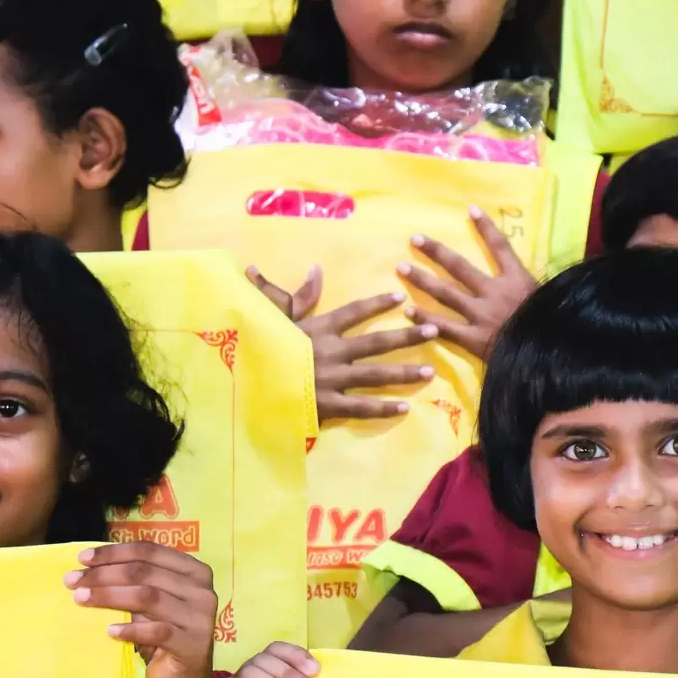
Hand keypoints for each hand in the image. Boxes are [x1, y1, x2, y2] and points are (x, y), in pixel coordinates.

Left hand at [66, 543, 216, 677]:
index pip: (149, 551)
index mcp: (194, 571)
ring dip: (109, 596)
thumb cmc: (162, 638)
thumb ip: (133, 583)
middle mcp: (202, 590)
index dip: (114, 552)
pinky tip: (110, 631)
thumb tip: (88, 566)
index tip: (82, 558)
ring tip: (81, 600)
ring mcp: (200, 617)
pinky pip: (156, 631)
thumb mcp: (150, 604)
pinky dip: (130, 630)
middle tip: (72, 581)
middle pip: (145, 572)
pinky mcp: (193, 644)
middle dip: (104, 574)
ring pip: (148, 596)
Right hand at [248, 266, 436, 424]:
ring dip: (404, 372)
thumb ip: (295, 294)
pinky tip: (405, 408)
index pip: (353, 312)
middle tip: (434, 329)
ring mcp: (331, 380)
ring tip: (430, 371)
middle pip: (375, 342)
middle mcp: (330, 352)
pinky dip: (383, 408)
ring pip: (375, 375)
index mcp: (317, 329)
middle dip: (407, 335)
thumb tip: (316, 269)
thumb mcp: (271, 317)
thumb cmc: (256, 349)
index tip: (401, 296)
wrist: (243, 384)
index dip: (377, 304)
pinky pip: (360, 407)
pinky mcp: (327, 405)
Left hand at [397, 208, 539, 362]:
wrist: (551, 355)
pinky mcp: (474, 339)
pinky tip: (408, 311)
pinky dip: (426, 319)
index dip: (486, 228)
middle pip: (460, 267)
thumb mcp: (551, 299)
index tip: (471, 210)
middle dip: (436, 252)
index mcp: (517, 280)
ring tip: (402, 268)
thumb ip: (537, 289)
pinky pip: (445, 327)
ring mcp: (481, 315)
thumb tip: (542, 278)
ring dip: (422, 280)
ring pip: (446, 294)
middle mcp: (494, 292)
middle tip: (415, 239)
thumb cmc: (554, 327)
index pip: (501, 247)